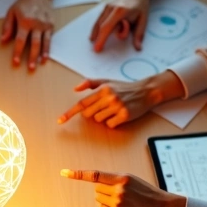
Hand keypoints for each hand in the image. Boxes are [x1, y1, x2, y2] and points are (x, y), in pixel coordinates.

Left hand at [1, 0, 54, 70]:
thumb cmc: (25, 2)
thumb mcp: (12, 11)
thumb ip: (7, 26)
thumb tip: (3, 39)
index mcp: (24, 21)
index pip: (20, 39)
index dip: (17, 51)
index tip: (15, 61)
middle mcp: (36, 24)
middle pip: (33, 43)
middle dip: (31, 57)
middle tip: (29, 68)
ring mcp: (45, 25)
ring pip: (43, 43)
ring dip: (40, 55)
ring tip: (38, 64)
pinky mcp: (51, 25)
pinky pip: (49, 39)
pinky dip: (48, 49)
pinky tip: (45, 57)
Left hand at [57, 71, 184, 128]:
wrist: (146, 91)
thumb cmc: (124, 87)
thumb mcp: (107, 81)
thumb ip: (90, 83)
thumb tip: (75, 89)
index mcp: (103, 89)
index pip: (82, 103)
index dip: (70, 113)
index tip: (60, 120)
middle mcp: (109, 97)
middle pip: (89, 114)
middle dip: (93, 112)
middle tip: (104, 107)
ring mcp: (117, 107)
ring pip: (99, 120)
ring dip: (104, 117)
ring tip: (113, 109)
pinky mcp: (125, 115)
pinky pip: (110, 125)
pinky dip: (113, 122)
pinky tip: (119, 115)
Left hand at [60, 169, 186, 206]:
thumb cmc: (144, 191)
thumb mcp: (131, 179)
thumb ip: (113, 179)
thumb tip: (94, 184)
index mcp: (122, 178)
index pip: (95, 175)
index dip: (78, 174)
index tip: (64, 172)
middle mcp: (118, 191)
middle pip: (97, 190)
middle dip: (105, 190)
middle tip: (121, 193)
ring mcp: (117, 205)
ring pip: (99, 200)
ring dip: (107, 200)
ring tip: (124, 201)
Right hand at [90, 0, 156, 52]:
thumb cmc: (140, 5)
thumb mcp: (143, 20)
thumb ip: (139, 34)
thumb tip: (138, 48)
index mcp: (120, 11)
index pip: (107, 27)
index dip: (101, 39)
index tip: (97, 48)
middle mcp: (111, 7)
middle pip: (102, 26)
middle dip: (100, 38)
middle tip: (97, 49)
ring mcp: (107, 6)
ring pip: (98, 23)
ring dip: (97, 33)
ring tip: (94, 41)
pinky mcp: (105, 6)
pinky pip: (99, 19)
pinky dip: (96, 27)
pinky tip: (94, 35)